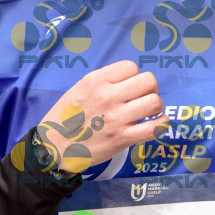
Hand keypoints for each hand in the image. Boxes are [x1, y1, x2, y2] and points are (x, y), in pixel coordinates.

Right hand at [36, 61, 166, 172]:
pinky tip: (158, 123)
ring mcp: (117, 118)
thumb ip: (102, 82)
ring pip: (154, 102)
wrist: (54, 148)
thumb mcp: (79, 89)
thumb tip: (127, 79)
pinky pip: (154, 128)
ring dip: (155, 106)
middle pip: (149, 81)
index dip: (134, 76)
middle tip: (142, 98)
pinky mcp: (122, 138)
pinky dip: (161, 124)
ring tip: (148, 112)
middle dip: (150, 88)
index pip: (131, 67)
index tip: (130, 87)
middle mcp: (108, 96)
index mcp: (96, 81)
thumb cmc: (65, 118)